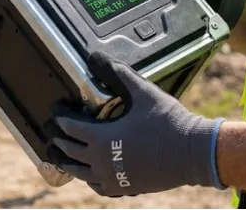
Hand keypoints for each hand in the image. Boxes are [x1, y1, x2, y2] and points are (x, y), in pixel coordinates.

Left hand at [43, 51, 224, 196]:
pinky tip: (90, 172)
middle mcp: (102, 162)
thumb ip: (117, 73)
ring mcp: (113, 178)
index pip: (69, 128)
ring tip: (60, 154)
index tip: (55, 110)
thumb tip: (96, 57)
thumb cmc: (168, 122)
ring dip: (67, 161)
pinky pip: (98, 186)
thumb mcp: (142, 92)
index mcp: (102, 138)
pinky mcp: (126, 188)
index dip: (59, 118)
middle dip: (58, 138)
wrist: (193, 152)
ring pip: (79, 172)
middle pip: (69, 151)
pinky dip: (89, 178)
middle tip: (51, 129)